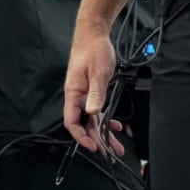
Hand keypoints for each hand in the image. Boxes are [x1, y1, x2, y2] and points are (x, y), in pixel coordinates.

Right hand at [63, 30, 124, 156]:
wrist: (94, 36)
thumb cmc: (93, 51)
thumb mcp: (98, 71)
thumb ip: (96, 92)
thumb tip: (93, 112)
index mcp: (74, 94)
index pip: (72, 122)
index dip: (81, 136)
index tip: (92, 146)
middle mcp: (78, 98)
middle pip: (85, 125)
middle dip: (97, 140)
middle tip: (111, 153)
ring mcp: (85, 96)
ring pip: (93, 120)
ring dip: (104, 133)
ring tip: (116, 147)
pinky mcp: (93, 92)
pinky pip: (98, 111)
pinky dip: (106, 119)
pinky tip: (116, 126)